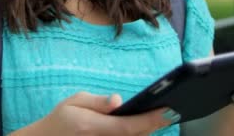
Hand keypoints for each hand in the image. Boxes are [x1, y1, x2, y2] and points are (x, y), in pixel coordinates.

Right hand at [38, 91, 178, 135]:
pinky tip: (149, 125)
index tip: (169, 110)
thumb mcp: (74, 101)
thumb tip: (119, 100)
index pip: (129, 125)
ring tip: (164, 116)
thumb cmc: (61, 119)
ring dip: (149, 130)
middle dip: (156, 124)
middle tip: (172, 111)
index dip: (151, 119)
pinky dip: (140, 135)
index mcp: (92, 127)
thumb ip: (98, 101)